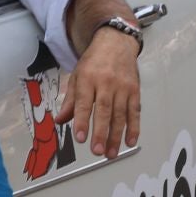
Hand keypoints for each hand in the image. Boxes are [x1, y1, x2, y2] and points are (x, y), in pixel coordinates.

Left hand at [57, 28, 140, 158]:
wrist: (116, 43)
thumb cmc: (94, 62)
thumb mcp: (76, 77)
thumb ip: (70, 101)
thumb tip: (60, 120)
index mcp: (88, 79)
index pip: (84, 103)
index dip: (82, 121)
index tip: (80, 137)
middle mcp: (106, 83)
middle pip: (104, 110)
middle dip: (101, 133)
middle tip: (97, 151)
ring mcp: (123, 87)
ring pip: (121, 114)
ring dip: (116, 136)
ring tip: (110, 153)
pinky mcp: (135, 90)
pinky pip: (135, 111)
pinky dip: (134, 128)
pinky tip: (130, 141)